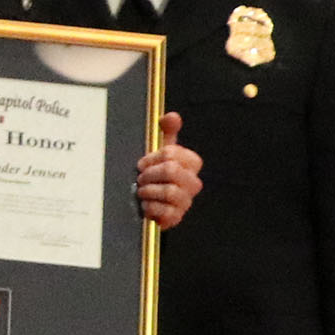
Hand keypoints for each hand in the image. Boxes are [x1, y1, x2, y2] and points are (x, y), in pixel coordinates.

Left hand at [134, 113, 200, 228]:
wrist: (149, 202)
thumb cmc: (155, 174)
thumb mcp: (160, 151)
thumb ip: (167, 132)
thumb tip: (172, 116)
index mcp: (191, 163)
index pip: (172, 153)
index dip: (153, 157)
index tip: (143, 163)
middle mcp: (193, 182)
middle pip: (171, 170)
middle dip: (149, 174)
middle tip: (140, 178)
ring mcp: (186, 201)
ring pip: (169, 191)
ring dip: (148, 191)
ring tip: (141, 191)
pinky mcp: (177, 218)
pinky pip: (164, 211)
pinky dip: (150, 207)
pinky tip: (145, 205)